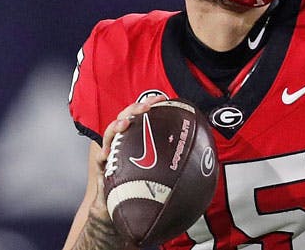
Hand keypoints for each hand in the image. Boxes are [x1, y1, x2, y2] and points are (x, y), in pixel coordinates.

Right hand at [89, 95, 167, 215]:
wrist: (125, 206)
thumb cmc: (144, 183)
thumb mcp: (161, 166)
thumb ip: (175, 156)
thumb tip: (204, 152)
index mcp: (138, 136)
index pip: (142, 114)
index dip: (150, 103)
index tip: (162, 98)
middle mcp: (124, 140)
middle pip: (126, 118)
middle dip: (135, 109)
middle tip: (146, 107)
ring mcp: (112, 152)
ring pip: (111, 133)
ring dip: (117, 126)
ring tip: (125, 124)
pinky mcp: (103, 166)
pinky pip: (100, 158)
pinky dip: (103, 154)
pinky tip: (108, 153)